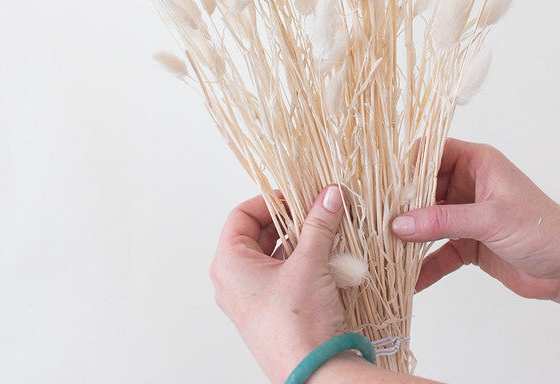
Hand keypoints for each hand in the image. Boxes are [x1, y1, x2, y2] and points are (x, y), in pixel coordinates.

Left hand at [210, 186, 346, 383]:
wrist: (312, 372)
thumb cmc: (297, 322)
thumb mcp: (310, 262)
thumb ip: (319, 223)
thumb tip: (331, 193)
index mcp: (228, 264)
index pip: (241, 214)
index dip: (269, 200)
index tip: (296, 196)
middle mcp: (232, 280)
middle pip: (255, 233)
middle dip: (287, 219)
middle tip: (314, 210)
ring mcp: (248, 298)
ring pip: (269, 254)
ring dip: (295, 240)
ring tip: (322, 231)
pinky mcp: (267, 311)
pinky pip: (278, 274)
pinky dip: (298, 260)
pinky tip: (323, 256)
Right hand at [392, 139, 559, 299]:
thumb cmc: (542, 229)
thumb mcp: (490, 219)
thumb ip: (443, 222)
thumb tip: (398, 224)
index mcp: (477, 162)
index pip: (433, 152)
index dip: (408, 165)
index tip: (383, 184)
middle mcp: (468, 184)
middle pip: (424, 188)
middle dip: (402, 205)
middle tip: (375, 221)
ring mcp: (467, 214)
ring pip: (428, 221)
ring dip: (410, 236)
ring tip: (383, 249)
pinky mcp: (469, 243)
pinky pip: (439, 252)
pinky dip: (425, 265)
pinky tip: (409, 281)